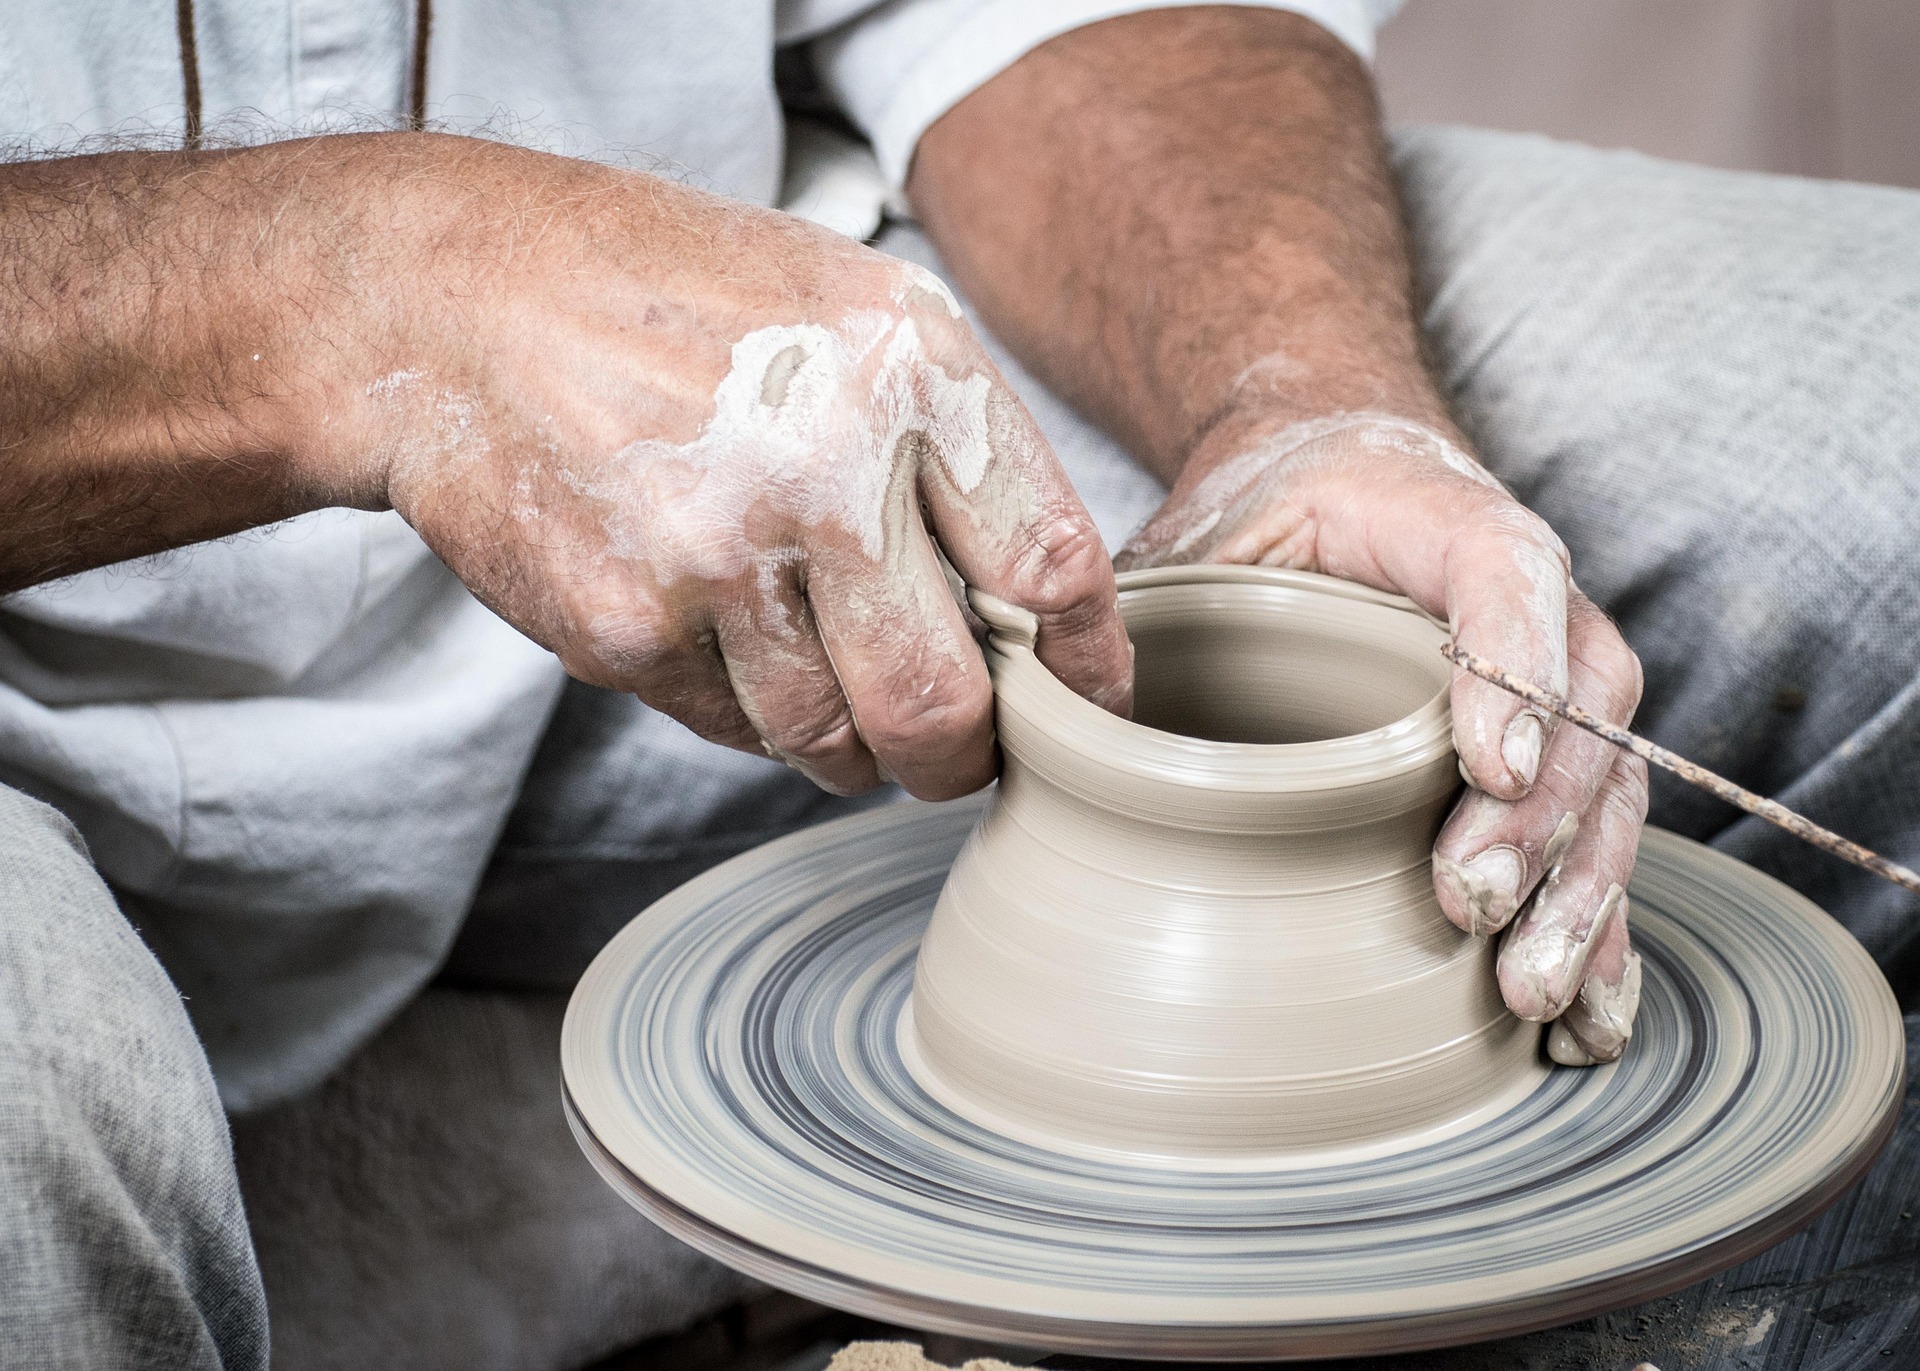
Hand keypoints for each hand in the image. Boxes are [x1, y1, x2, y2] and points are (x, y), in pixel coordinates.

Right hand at [332, 138, 1132, 799]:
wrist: (457, 301)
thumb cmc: (673, 298)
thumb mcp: (849, 305)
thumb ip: (955, 440)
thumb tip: (1041, 601)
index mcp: (908, 370)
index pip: (1053, 566)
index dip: (1088, 667)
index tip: (1089, 709)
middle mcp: (825, 465)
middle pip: (949, 703)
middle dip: (965, 758)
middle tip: (959, 753)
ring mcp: (718, 556)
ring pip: (834, 740)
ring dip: (852, 746)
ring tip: (828, 685)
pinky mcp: (628, 627)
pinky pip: (732, 729)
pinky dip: (746, 710)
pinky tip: (720, 633)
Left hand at [1117, 413, 1646, 1063]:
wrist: (1328, 482)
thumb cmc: (1259, 518)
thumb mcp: (1192, 537)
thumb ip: (1137, 606)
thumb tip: (1055, 719)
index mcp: (1439, 519)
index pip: (1506, 569)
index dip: (1511, 663)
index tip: (1482, 764)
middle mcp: (1527, 600)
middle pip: (1579, 701)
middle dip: (1537, 817)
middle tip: (1469, 905)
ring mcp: (1553, 681)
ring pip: (1606, 782)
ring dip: (1578, 893)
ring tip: (1531, 993)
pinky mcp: (1547, 758)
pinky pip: (1596, 839)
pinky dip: (1599, 930)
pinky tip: (1586, 1018)